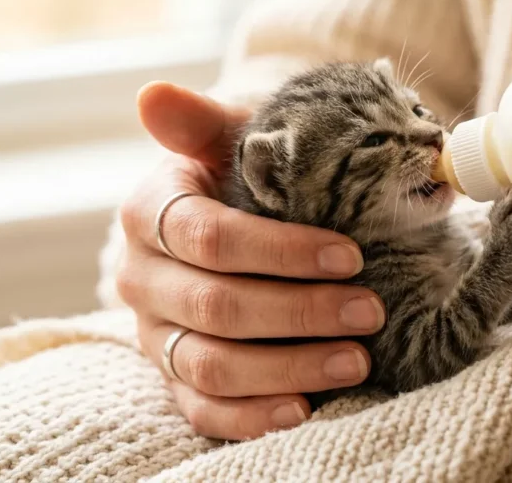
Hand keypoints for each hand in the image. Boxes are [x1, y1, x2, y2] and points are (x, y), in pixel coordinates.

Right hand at [116, 82, 385, 439]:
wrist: (230, 216)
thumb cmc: (242, 175)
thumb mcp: (231, 141)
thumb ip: (202, 122)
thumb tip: (152, 94)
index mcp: (149, 212)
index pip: (209, 237)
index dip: (281, 251)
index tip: (351, 255)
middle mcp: (140, 277)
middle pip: (214, 306)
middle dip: (300, 312)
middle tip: (371, 312)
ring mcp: (155, 333)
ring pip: (211, 365)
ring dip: (288, 367)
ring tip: (356, 361)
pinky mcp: (172, 377)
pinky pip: (202, 410)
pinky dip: (251, 416)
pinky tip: (304, 408)